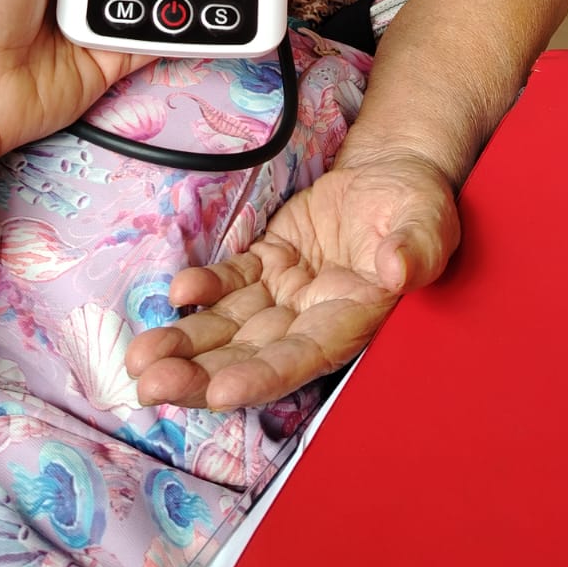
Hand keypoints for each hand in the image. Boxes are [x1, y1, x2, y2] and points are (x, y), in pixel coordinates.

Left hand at [125, 150, 460, 409]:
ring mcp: (287, 292)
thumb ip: (415, 248)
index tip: (220, 391)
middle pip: (250, 356)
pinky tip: (178, 291)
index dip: (261, 377)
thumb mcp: (428, 221)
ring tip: (139, 360)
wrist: (395, 175)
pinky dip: (204, 288)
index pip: (301, 358)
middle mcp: (313, 317)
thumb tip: (398, 270)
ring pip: (230, 326)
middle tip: (148, 387)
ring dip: (185, 343)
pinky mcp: (270, 262)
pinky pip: (232, 282)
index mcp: (353, 318)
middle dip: (199, 375)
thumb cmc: (419, 206)